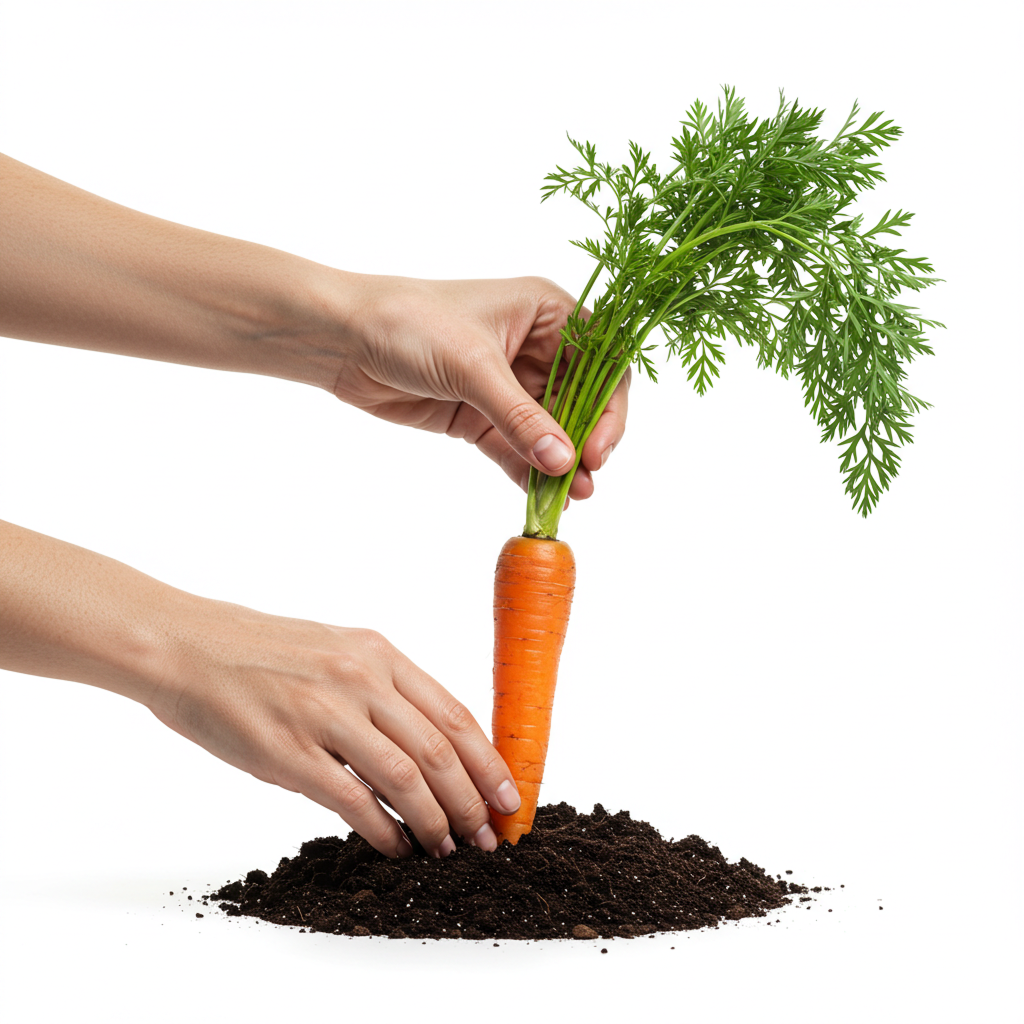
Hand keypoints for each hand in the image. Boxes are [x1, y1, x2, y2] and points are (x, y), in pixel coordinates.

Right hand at [154, 602, 520, 857]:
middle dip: (474, 800)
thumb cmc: (261, 652)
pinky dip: (384, 831)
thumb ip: (382, 696)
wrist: (188, 647)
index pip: (454, 714)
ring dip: (435, 821)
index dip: (489, 761)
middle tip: (489, 836)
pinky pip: (353, 800)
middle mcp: (361, 680)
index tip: (509, 795)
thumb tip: (426, 756)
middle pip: (440, 750)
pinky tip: (397, 848)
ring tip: (449, 848)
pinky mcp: (289, 751)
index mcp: (378, 654)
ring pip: (406, 777)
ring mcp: (325, 714)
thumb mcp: (336, 654)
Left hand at [333, 275, 629, 499]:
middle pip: (582, 401)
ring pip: (549, 430)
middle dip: (585, 441)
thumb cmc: (409, 323)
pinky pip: (516, 448)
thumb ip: (520, 417)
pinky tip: (542, 496)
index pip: (602, 361)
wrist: (343, 340)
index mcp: (547, 314)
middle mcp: (536, 348)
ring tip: (570, 498)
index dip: (608, 406)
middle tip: (584, 479)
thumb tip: (564, 461)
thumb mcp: (473, 366)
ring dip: (560, 463)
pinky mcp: (481, 416)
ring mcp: (508, 385)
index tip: (598, 447)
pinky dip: (529, 471)